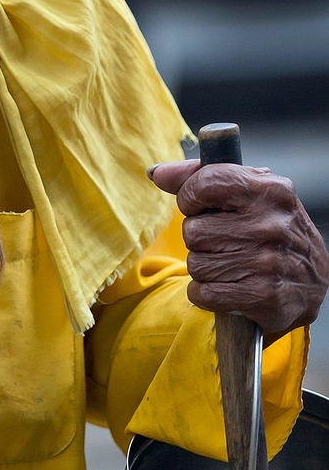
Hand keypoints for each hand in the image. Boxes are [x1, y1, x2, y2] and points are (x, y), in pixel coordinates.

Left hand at [150, 160, 328, 339]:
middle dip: (200, 239)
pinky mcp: (264, 296)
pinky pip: (204, 293)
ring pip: (195, 263)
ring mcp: (269, 262)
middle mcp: (271, 224)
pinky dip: (206, 293)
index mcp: (269, 190)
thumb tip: (157, 173)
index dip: (190, 197)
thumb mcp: (247, 191)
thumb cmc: (270, 228)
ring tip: (230, 265)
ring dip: (205, 267)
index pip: (205, 183)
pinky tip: (227, 287)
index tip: (199, 207)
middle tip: (224, 242)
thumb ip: (199, 176)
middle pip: (193, 230)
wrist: (313, 280)